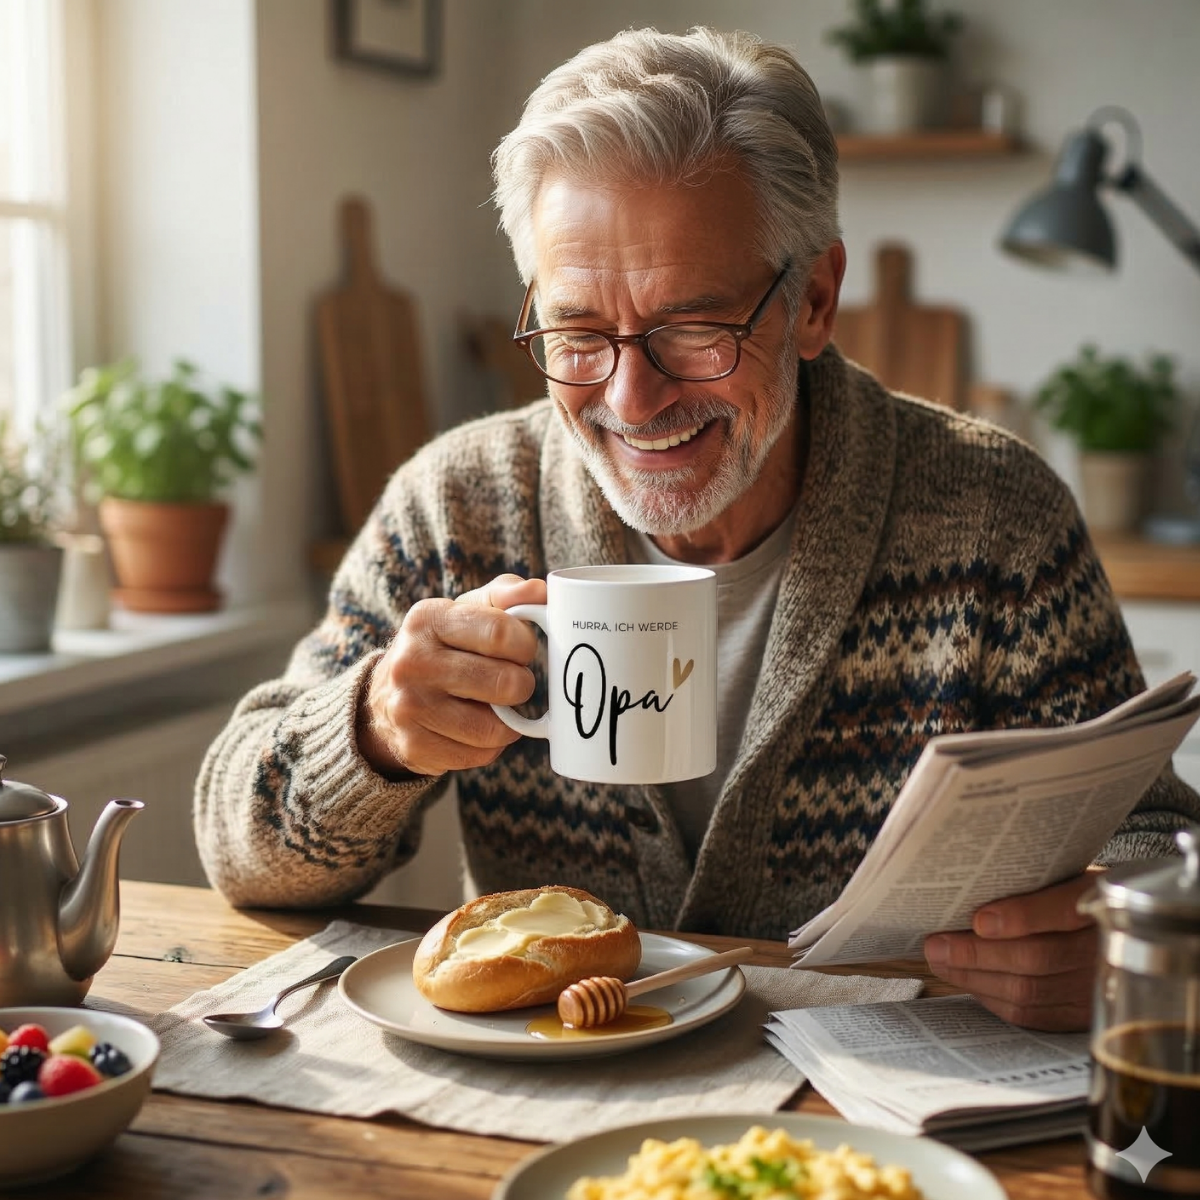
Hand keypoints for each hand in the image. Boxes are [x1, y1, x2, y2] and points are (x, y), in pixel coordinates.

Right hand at [357, 573, 546, 777]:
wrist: (385, 697)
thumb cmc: (442, 647)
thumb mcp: (466, 611)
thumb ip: (505, 596)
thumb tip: (540, 592)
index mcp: (427, 619)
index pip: (501, 633)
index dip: (526, 645)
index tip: (521, 649)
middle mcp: (411, 661)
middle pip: (505, 682)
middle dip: (521, 684)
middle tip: (511, 680)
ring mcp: (409, 707)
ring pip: (496, 726)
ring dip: (508, 720)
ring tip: (493, 705)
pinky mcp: (414, 746)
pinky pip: (481, 754)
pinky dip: (490, 745)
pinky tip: (475, 728)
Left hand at [923, 871, 1101, 1031]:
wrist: (1128, 934)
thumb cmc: (1078, 897)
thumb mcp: (1067, 875)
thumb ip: (1033, 883)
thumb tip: (971, 888)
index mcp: (1100, 898)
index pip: (1064, 908)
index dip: (1023, 916)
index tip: (980, 920)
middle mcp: (1104, 946)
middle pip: (1037, 956)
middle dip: (978, 954)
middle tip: (936, 946)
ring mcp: (1097, 986)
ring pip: (1030, 990)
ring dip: (976, 979)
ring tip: (941, 962)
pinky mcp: (1085, 1016)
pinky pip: (1035, 1015)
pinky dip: (995, 999)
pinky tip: (970, 982)